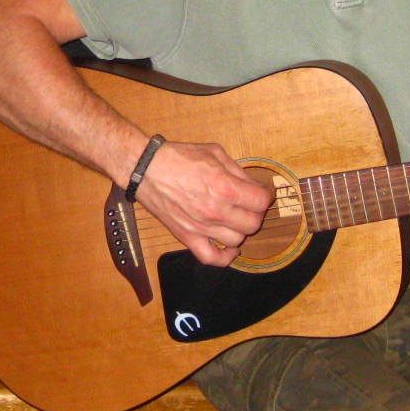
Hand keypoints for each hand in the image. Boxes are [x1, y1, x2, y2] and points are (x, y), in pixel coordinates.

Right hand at [131, 139, 273, 266]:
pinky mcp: (187, 237)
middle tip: (246, 204)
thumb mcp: (214, 152)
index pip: (262, 201)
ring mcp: (202, 227)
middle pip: (253, 223)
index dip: (263, 195)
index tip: (258, 192)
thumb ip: (237, 170)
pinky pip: (212, 258)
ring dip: (239, 229)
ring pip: (237, 240)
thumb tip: (252, 185)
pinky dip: (225, 257)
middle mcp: (217, 210)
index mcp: (225, 187)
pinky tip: (229, 248)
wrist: (146, 169)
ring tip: (233, 219)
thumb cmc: (178, 157)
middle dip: (254, 212)